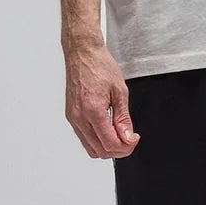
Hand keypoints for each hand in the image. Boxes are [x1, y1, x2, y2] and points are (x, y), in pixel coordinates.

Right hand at [64, 40, 139, 157]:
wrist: (83, 53)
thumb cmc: (100, 66)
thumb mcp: (120, 92)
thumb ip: (123, 119)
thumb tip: (128, 138)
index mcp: (92, 110)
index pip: (110, 143)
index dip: (126, 146)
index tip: (134, 138)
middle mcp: (79, 117)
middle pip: (100, 151)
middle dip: (118, 149)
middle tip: (129, 138)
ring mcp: (72, 118)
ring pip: (91, 148)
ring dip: (107, 147)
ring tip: (120, 134)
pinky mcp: (70, 116)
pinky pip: (84, 138)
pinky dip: (97, 140)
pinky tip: (108, 129)